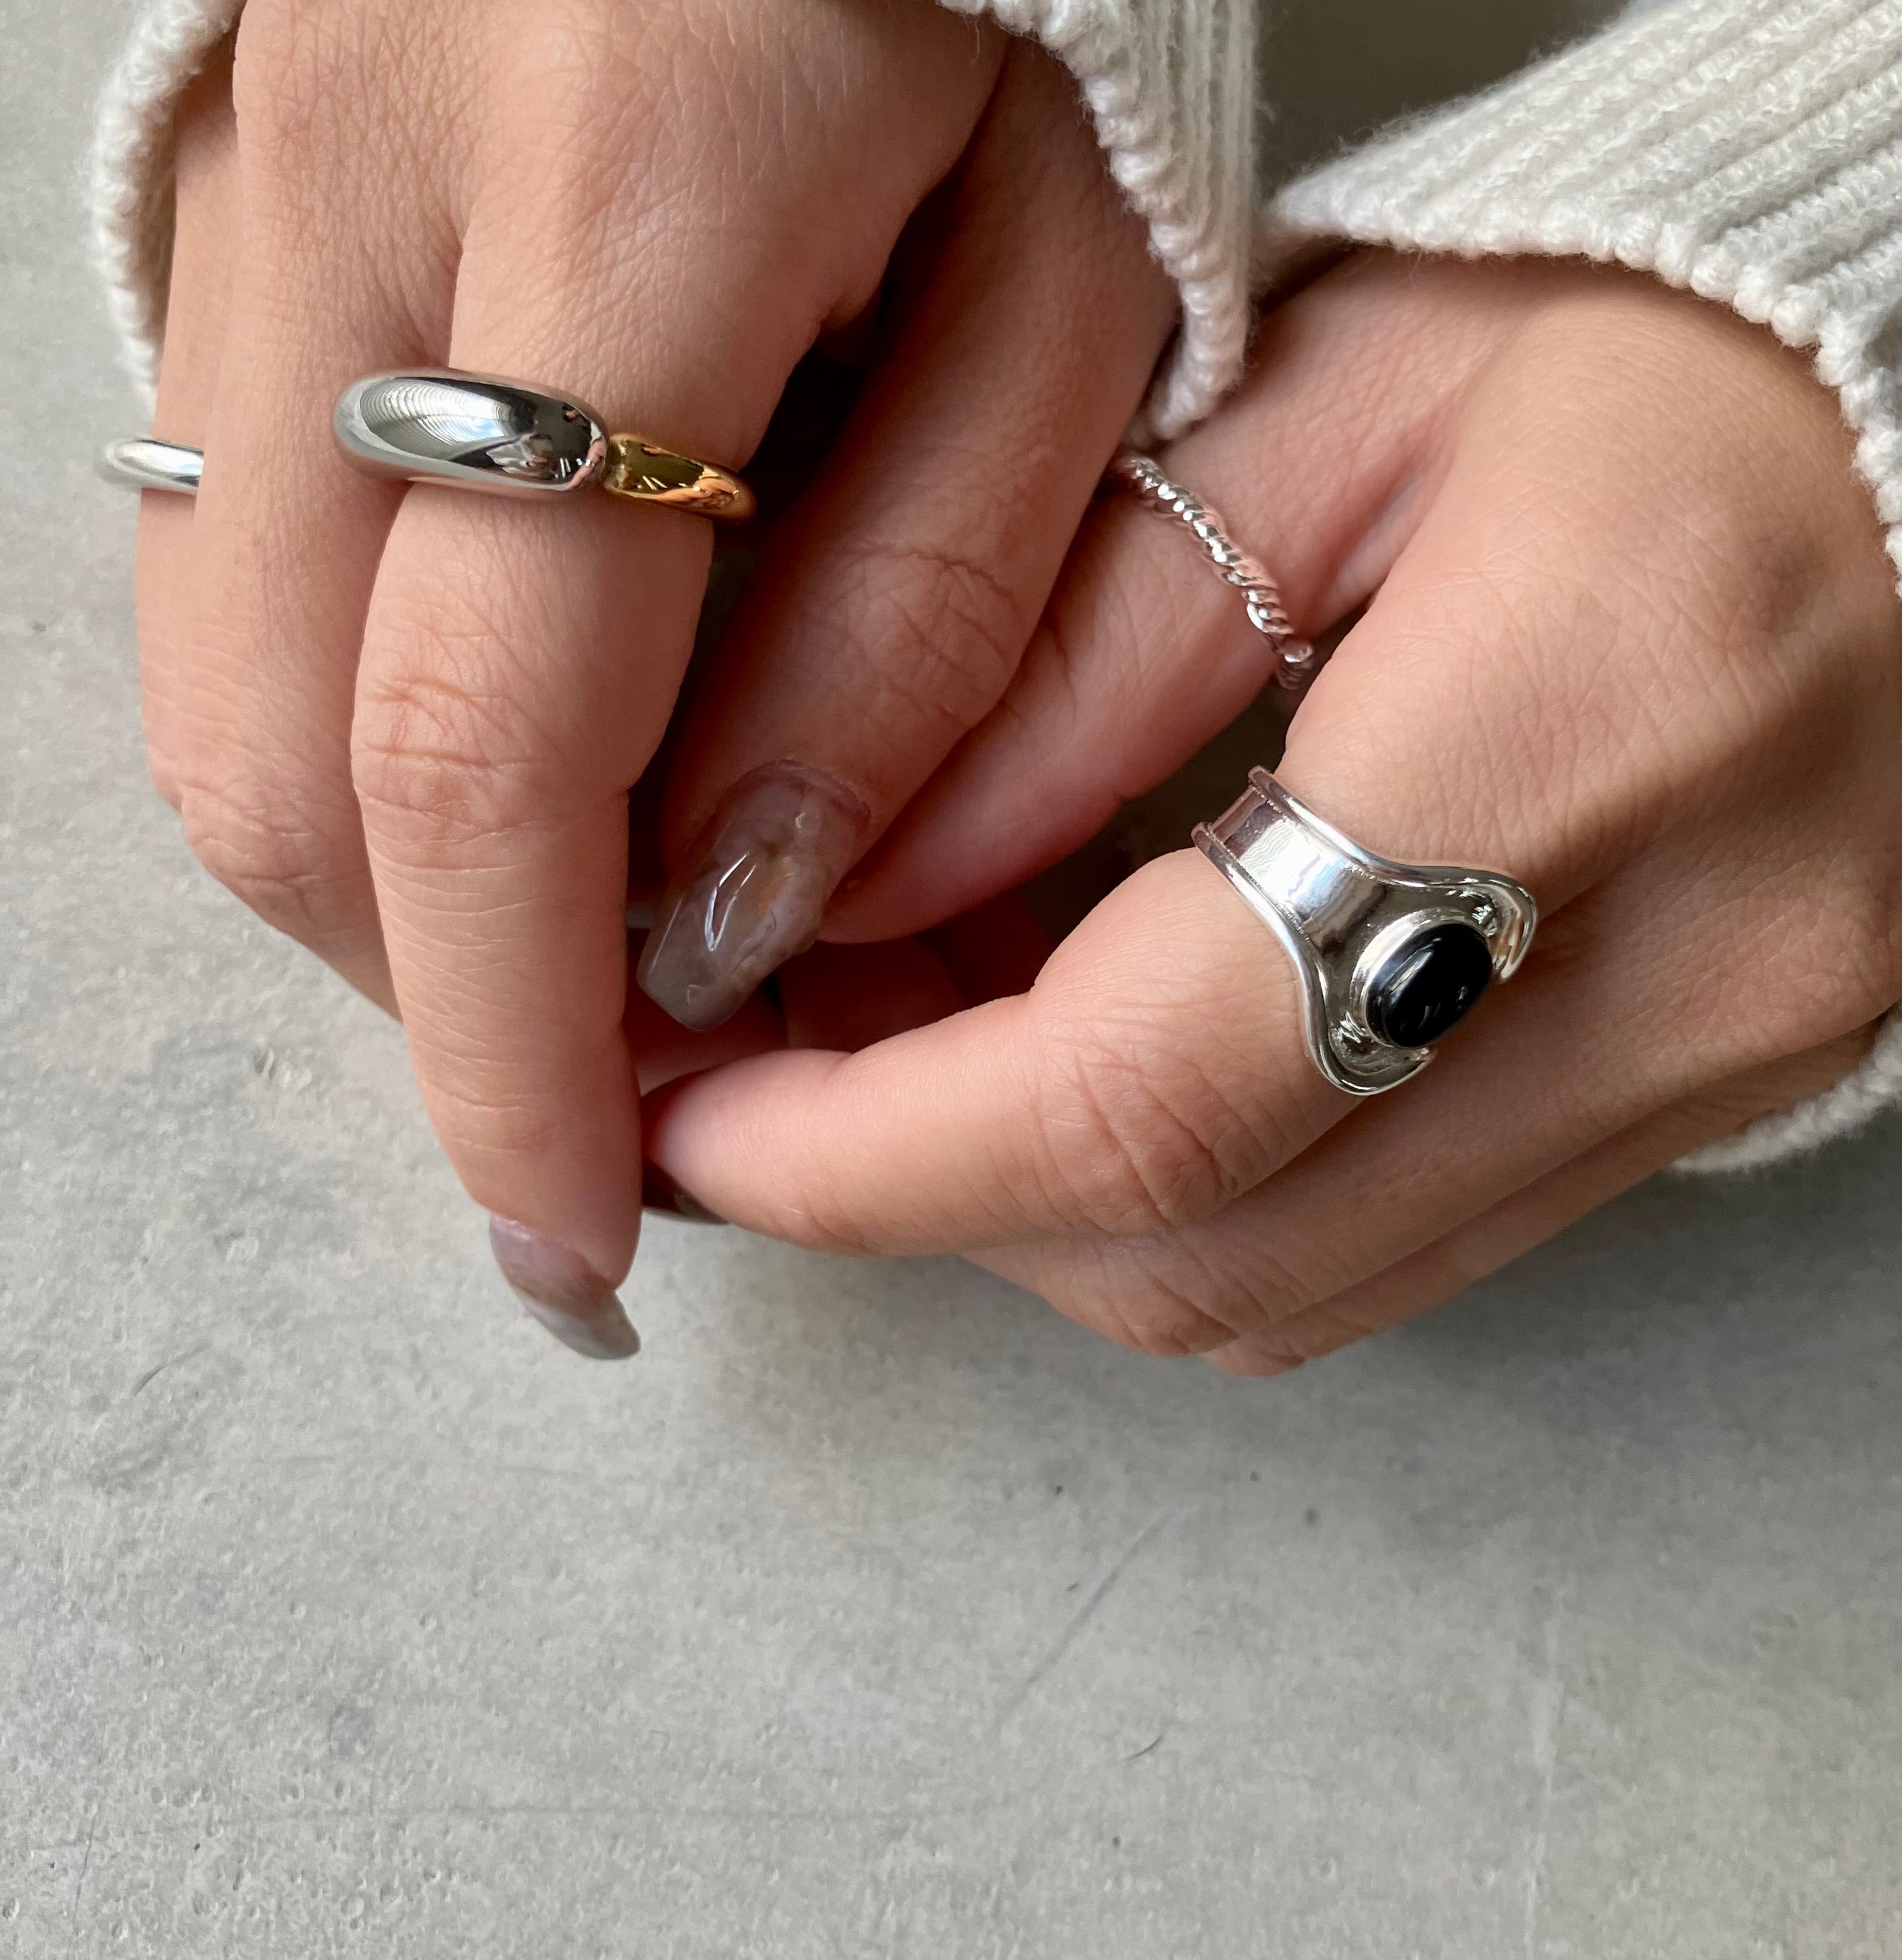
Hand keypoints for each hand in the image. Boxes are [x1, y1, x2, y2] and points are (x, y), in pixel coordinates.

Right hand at [135, 0, 1172, 1345]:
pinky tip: (531, 780)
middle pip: (287, 751)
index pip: (487, 738)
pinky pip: (235, 568)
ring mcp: (245, 198)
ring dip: (397, 882)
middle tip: (622, 1097)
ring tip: (593, 949)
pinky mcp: (225, 221)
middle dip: (439, 992)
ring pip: (222, 680)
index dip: (513, 1038)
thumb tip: (736, 910)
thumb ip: (917, 618)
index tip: (577, 1229)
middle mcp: (353, 187)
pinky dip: (364, 737)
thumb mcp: (1072, 289)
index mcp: (616, 181)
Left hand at [643, 253, 1901, 1371]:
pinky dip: (1177, 1187)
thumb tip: (823, 900)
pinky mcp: (1716, 1101)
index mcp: (1593, 706)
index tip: (697, 1111)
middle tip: (770, 1042)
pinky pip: (1373, 1247)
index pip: (1154, 1082)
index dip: (874, 1150)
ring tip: (916, 1019)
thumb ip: (1055, 672)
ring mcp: (1730, 1063)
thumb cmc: (1614, 340)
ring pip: (1279, 1287)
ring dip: (1040, 1197)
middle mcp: (1704, 953)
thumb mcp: (1302, 411)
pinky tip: (1085, 1038)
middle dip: (926, 1186)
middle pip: (1204, 1244)